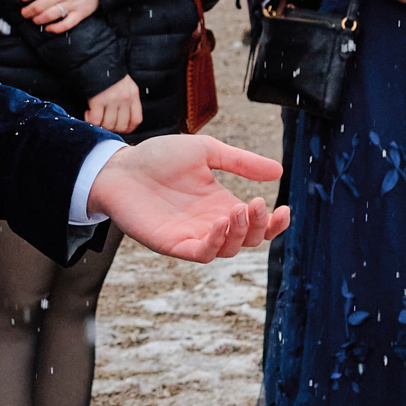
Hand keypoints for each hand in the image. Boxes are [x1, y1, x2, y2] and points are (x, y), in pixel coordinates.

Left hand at [21, 0, 100, 31]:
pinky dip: (55, 28)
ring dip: (38, 20)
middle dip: (28, 11)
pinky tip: (48, 28)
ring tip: (34, 19)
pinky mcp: (80, 13)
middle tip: (24, 12)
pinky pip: (66, 25)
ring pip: (51, 15)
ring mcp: (73, 3)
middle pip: (41, 5)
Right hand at [85, 75, 142, 132]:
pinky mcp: (97, 100)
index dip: (128, 128)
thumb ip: (127, 99)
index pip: (136, 120)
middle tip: (104, 123)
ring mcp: (111, 99)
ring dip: (100, 125)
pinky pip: (95, 120)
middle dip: (112, 129)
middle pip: (121, 126)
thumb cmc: (109, 72)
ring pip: (108, 125)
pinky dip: (90, 120)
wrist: (96, 57)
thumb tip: (121, 119)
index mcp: (133, 94)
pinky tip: (88, 112)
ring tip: (94, 117)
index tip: (119, 128)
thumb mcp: (125, 84)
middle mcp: (124, 98)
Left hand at [85, 135, 288, 264]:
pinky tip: (221, 222)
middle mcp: (210, 224)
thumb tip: (279, 171)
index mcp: (221, 204)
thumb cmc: (158, 157)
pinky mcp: (172, 244)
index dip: (274, 223)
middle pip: (247, 239)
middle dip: (259, 225)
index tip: (286, 209)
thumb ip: (241, 162)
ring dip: (240, 233)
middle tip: (257, 203)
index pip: (256, 224)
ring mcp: (191, 236)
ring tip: (240, 208)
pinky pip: (201, 254)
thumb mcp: (206, 152)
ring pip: (228, 249)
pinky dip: (215, 243)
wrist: (119, 165)